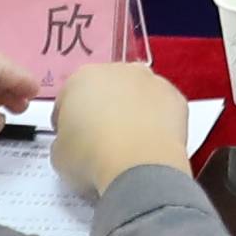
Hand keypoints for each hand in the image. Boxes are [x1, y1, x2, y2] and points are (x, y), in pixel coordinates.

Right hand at [49, 58, 193, 195]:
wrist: (138, 166)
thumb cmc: (90, 157)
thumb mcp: (59, 155)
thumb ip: (63, 140)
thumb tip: (74, 143)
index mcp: (81, 78)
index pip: (69, 99)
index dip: (68, 122)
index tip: (72, 141)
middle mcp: (118, 70)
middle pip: (106, 90)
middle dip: (103, 111)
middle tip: (101, 142)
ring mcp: (151, 81)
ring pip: (137, 95)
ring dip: (133, 113)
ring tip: (130, 145)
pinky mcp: (177, 98)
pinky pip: (162, 110)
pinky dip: (158, 123)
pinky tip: (152, 145)